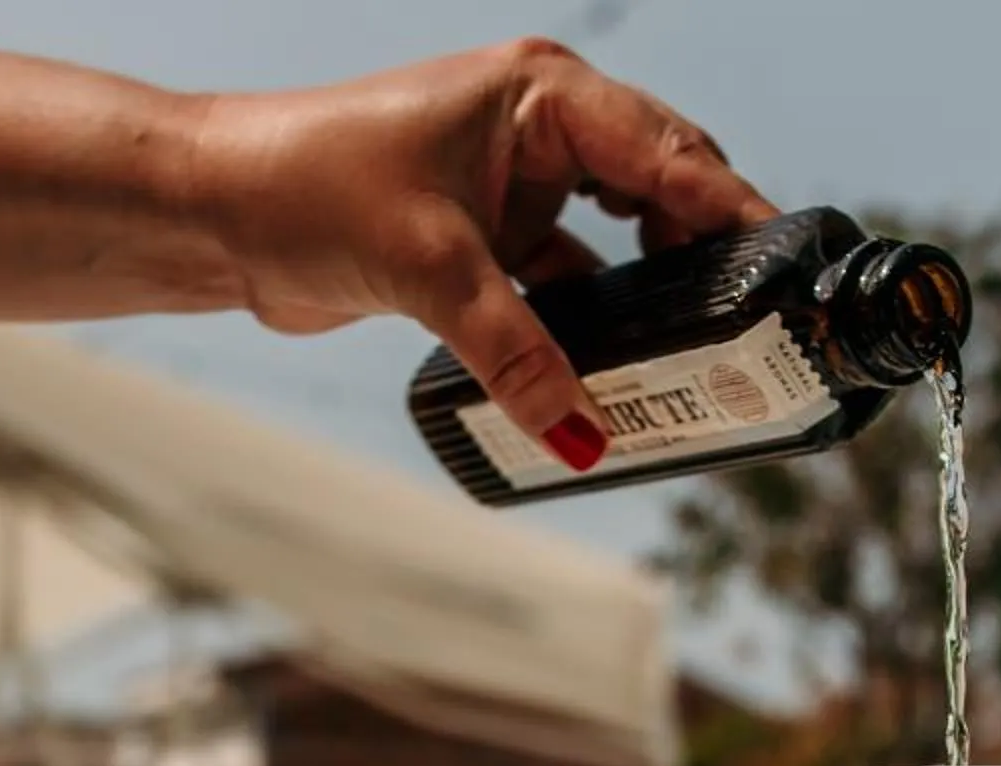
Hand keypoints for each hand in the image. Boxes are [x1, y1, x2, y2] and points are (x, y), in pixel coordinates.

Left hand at [187, 38, 774, 468]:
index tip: (785, 268)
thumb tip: (583, 434)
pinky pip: (564, 283)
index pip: (669, 154)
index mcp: (541, 96)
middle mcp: (538, 129)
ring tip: (696, 359)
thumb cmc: (307, 191)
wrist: (215, 211)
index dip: (732, 211)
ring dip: (647, 299)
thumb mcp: (430, 274)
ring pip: (614, 244)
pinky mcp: (486, 238)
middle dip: (703, 257)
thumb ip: (516, 357)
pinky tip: (614, 377)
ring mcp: (513, 184)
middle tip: (751, 326)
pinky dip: (589, 327)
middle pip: (659, 192)